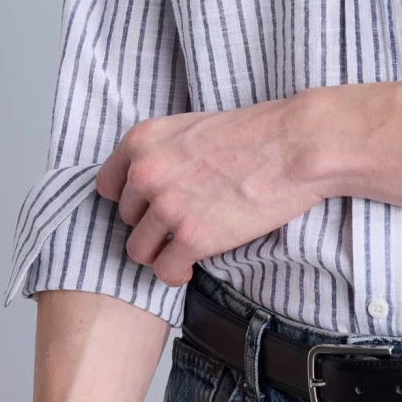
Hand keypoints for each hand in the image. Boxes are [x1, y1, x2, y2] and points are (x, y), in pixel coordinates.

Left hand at [93, 95, 323, 286]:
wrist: (294, 145)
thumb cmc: (254, 133)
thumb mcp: (191, 128)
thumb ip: (162, 154)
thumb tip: (148, 184)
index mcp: (142, 140)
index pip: (107, 185)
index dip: (129, 199)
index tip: (148, 206)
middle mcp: (145, 172)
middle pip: (125, 219)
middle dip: (150, 224)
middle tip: (179, 223)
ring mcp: (167, 206)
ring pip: (138, 250)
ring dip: (160, 251)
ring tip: (183, 247)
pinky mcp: (192, 237)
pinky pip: (165, 271)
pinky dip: (177, 273)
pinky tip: (191, 265)